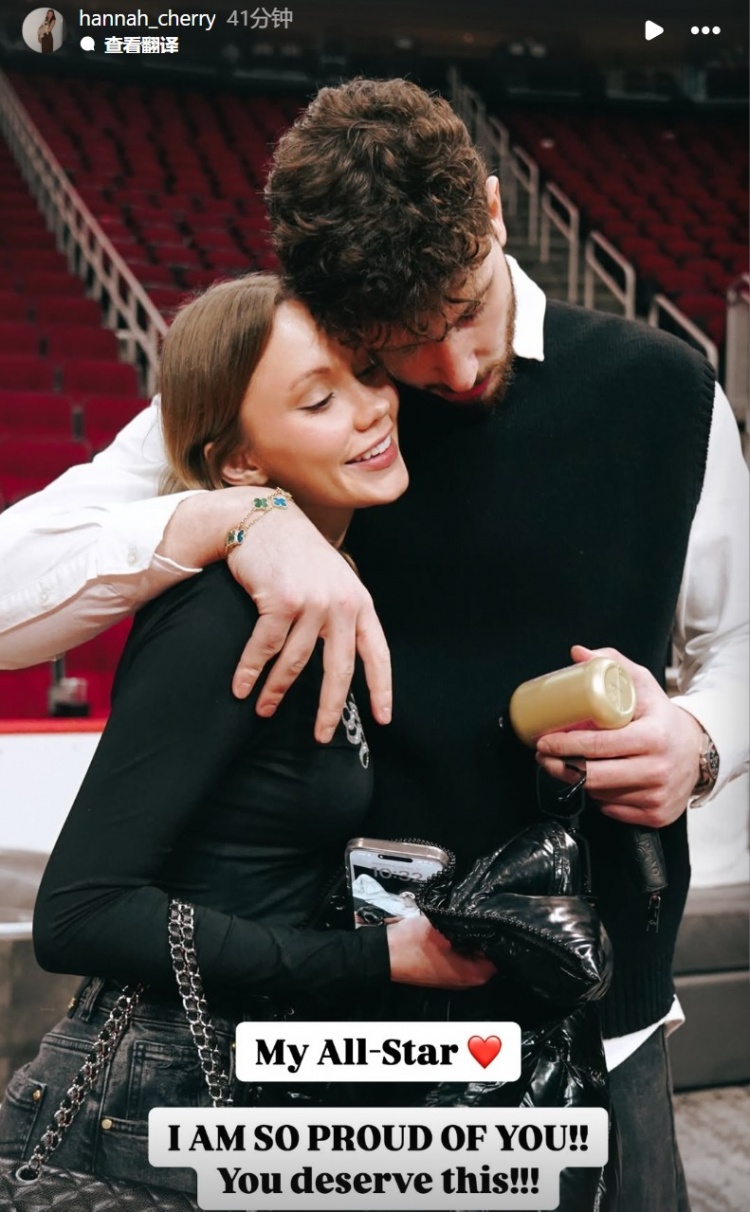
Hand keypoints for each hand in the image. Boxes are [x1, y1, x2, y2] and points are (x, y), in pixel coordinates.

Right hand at [160, 491, 391, 740]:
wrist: (264, 520)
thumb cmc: (296, 555)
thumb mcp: (332, 581)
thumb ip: (340, 615)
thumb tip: (339, 662)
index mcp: (359, 602)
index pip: (377, 653)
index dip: (381, 689)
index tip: (383, 719)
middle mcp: (341, 604)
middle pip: (338, 670)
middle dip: (329, 709)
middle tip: (321, 737)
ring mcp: (312, 602)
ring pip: (295, 662)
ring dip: (276, 691)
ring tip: (264, 710)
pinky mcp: (281, 602)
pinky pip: (264, 648)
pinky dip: (250, 671)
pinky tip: (240, 687)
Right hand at [386, 915, 495, 988]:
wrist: (383, 953)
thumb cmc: (412, 944)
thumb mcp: (445, 927)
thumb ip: (470, 923)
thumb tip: (488, 915)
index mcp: (474, 974)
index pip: (500, 953)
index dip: (497, 934)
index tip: (494, 919)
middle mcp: (468, 980)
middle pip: (487, 954)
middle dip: (483, 935)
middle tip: (477, 916)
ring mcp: (454, 976)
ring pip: (472, 952)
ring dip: (468, 937)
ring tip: (461, 920)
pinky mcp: (443, 970)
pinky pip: (459, 954)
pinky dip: (457, 942)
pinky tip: (450, 929)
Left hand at [534, 644, 703, 827]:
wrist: (698, 750)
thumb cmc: (662, 717)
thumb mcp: (641, 684)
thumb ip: (611, 663)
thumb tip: (578, 654)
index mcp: (653, 737)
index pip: (598, 745)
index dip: (565, 745)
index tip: (545, 741)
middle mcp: (657, 769)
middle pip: (593, 776)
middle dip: (560, 766)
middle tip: (544, 756)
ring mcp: (657, 795)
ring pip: (599, 794)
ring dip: (577, 781)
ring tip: (569, 764)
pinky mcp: (656, 815)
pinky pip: (612, 810)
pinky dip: (599, 797)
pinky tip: (597, 780)